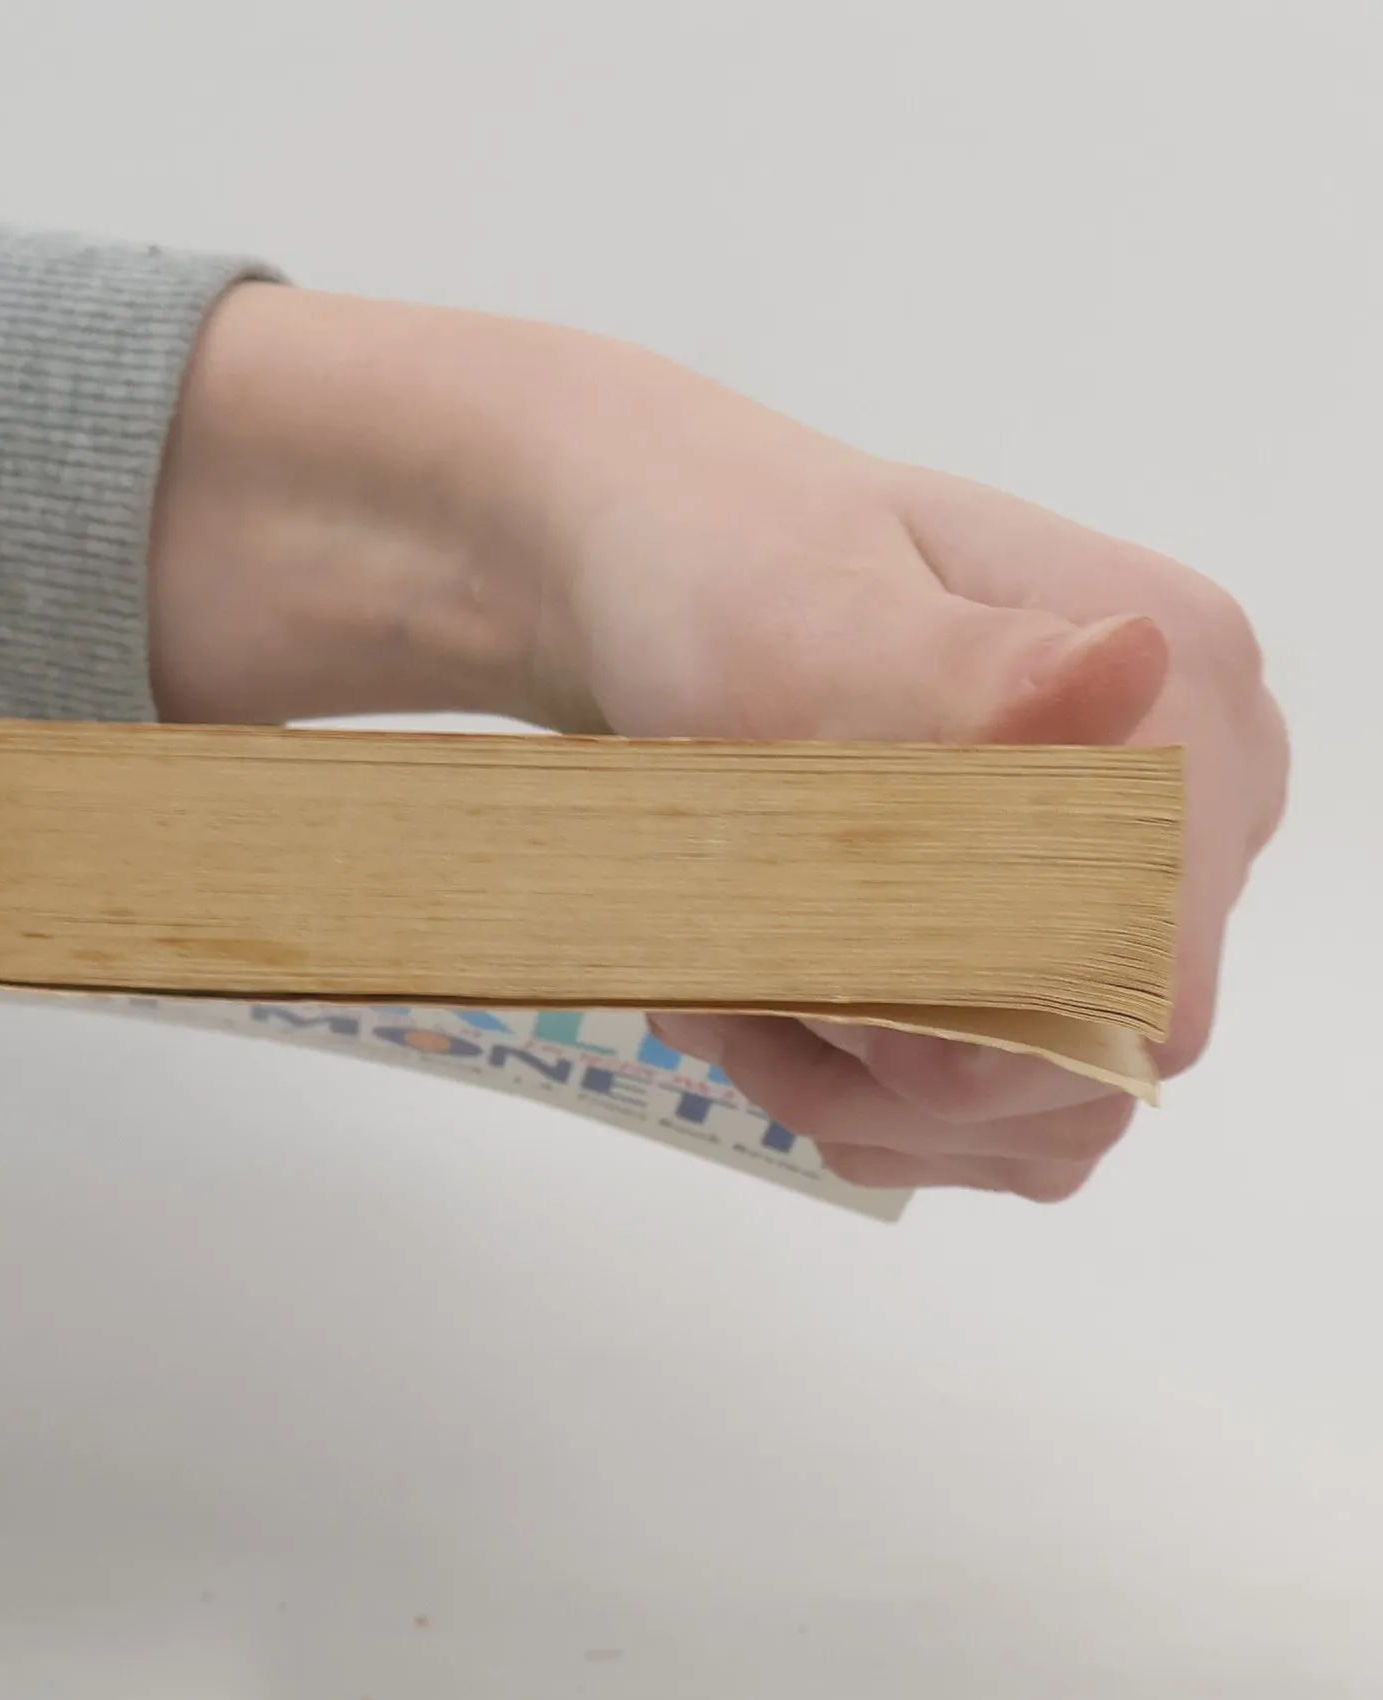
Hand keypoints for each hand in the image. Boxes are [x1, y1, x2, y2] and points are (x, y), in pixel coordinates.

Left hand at [149, 286, 1288, 1198]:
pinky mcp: (994, 912)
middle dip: (880, 1051)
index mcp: (1178, 693)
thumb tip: (1131, 702)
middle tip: (727, 951)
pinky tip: (743, 983)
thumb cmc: (666, 548)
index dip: (940, 1020)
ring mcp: (1086, 861)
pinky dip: (839, 1077)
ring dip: (846, 1070)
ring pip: (1023, 1108)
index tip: (783, 946)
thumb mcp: (782, 618)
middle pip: (1080, 1069)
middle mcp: (1167, 781)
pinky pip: (964, 1098)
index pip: (1137, 991)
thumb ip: (958, 691)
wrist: (563, 549)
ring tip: (721, 954)